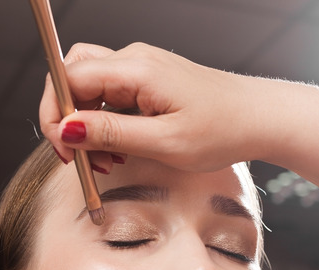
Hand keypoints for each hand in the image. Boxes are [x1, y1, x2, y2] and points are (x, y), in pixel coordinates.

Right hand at [39, 42, 318, 210]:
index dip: (55, 115)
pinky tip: (122, 151)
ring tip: (107, 161)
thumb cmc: (224, 130)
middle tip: (80, 159)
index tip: (64, 151)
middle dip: (67, 119)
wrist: (262, 118)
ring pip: (92, 88)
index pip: (67, 78)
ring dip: (88, 125)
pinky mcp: (153, 82)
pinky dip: (108, 123)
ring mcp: (145, 68)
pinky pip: (114, 96)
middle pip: (74, 77)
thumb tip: (65, 128)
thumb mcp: (165, 142)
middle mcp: (136, 60)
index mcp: (136, 69)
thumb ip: (112, 134)